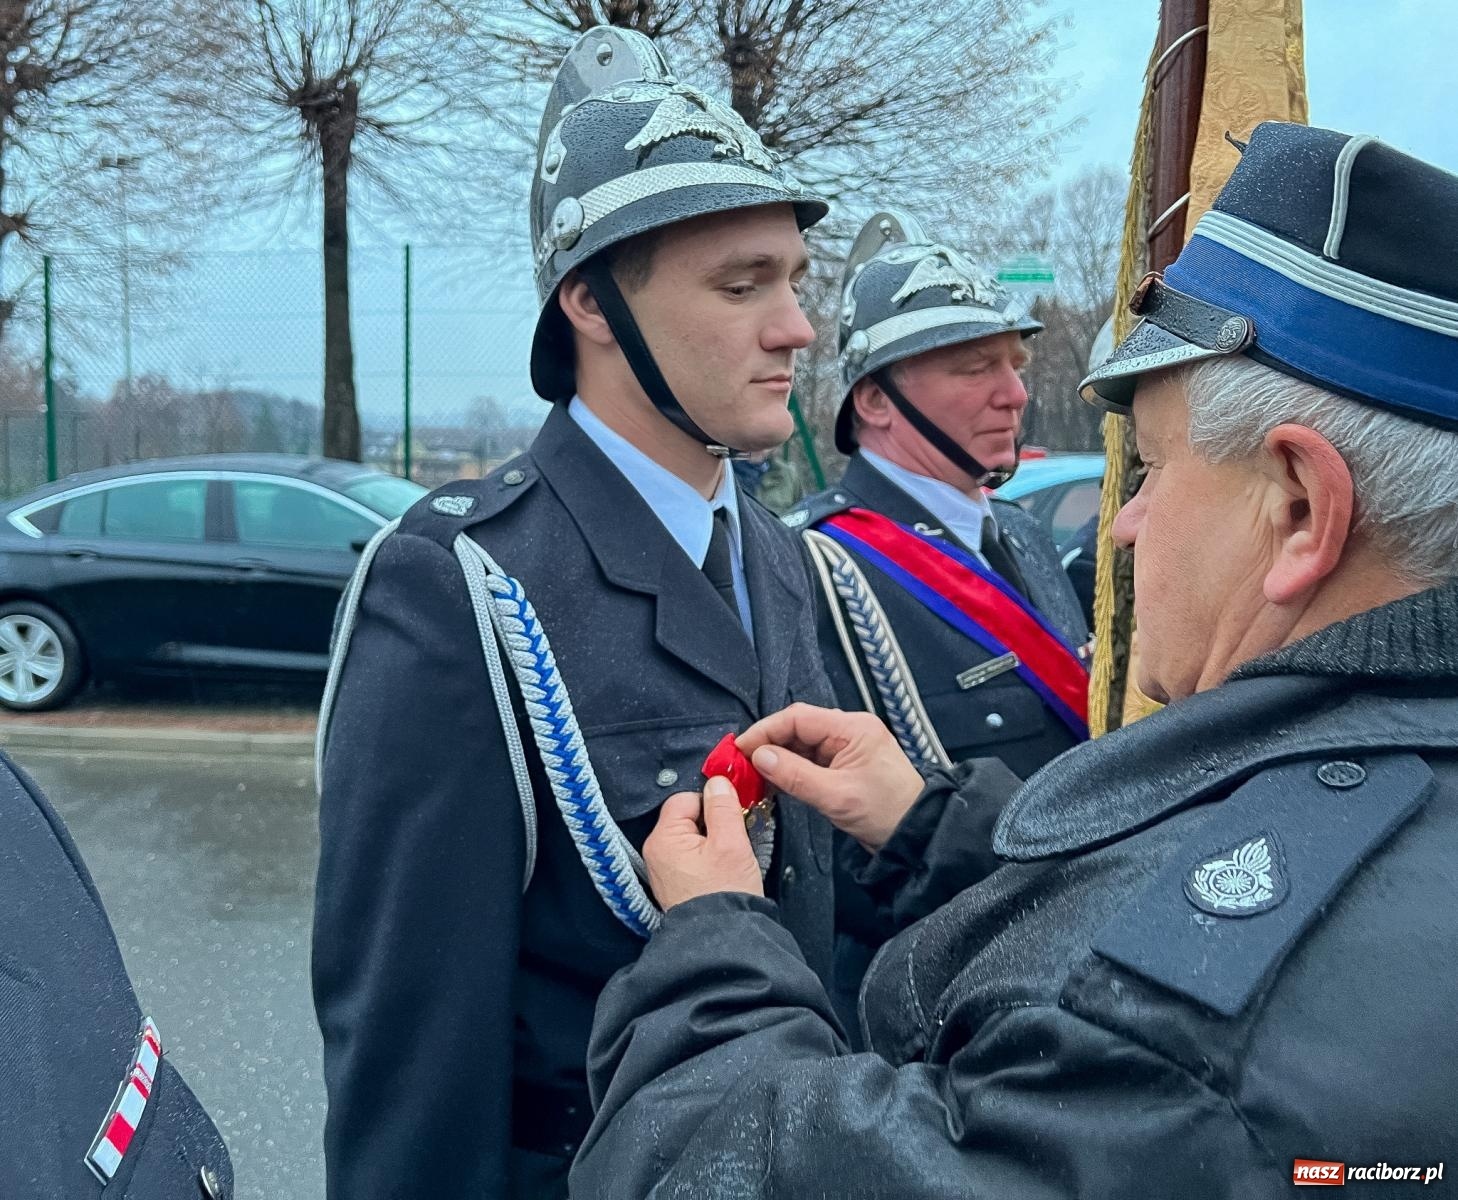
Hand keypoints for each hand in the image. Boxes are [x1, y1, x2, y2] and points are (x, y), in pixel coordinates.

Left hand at [644, 776, 763, 909]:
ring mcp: (665, 871)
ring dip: (714, 841)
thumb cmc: (724, 895)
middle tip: (735, 838)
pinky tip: (723, 871)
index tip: (733, 811)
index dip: (712, 802)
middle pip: (688, 818)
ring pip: (692, 838)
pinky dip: (709, 858)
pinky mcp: (676, 884)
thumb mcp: (731, 843)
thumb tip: (718, 781)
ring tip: (730, 858)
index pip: (685, 798)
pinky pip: (692, 857)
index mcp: (664, 838)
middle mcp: (657, 853)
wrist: (725, 941)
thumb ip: (723, 807)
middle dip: (714, 822)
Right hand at [737, 703, 923, 851]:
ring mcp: (846, 749)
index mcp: (852, 728)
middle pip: (797, 729)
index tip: (740, 749)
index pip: (798, 718)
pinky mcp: (843, 767)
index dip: (765, 731)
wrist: (916, 836)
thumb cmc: (884, 812)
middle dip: (768, 745)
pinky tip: (773, 782)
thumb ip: (794, 774)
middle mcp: (849, 731)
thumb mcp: (835, 795)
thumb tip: (758, 757)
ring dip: (778, 759)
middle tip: (741, 764)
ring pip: (801, 745)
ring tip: (753, 776)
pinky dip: (790, 770)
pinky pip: (809, 761)